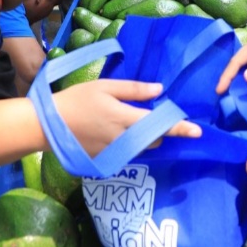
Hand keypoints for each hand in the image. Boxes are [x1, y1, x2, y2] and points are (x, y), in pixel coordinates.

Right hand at [53, 80, 200, 154]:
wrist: (49, 125)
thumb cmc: (77, 99)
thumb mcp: (105, 86)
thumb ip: (133, 89)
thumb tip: (159, 89)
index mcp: (124, 118)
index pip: (159, 125)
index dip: (179, 128)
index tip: (197, 132)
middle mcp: (123, 139)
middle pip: (153, 139)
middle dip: (158, 129)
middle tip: (149, 115)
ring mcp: (114, 153)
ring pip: (141, 148)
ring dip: (144, 138)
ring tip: (128, 122)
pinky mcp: (105, 160)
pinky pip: (126, 154)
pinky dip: (129, 144)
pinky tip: (113, 132)